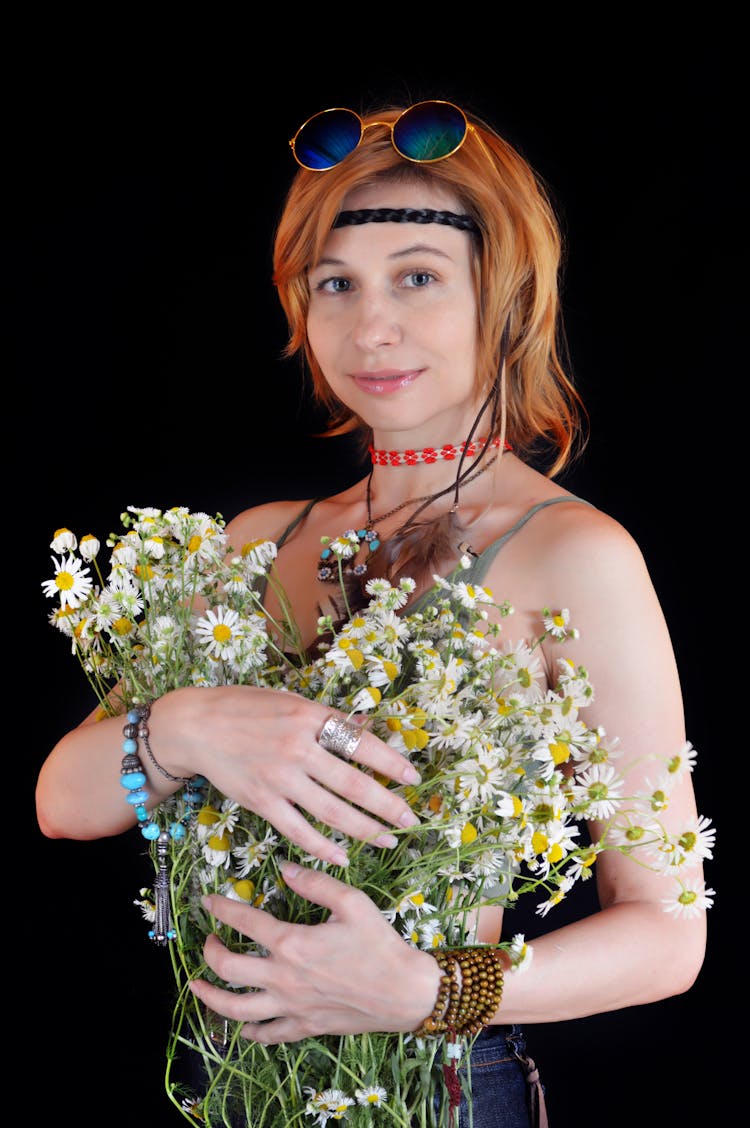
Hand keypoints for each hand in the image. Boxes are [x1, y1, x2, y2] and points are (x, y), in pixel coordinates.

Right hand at [164, 685, 420, 865]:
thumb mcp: (290, 701)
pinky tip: (342, 856)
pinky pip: (299, 831)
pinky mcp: (261, 801)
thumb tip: (367, 728)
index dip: (392, 764)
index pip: (362, 744)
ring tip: (388, 839)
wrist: (196, 725)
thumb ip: (327, 718)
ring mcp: (280, 777)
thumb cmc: (245, 708)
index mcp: (310, 717)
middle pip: (354, 785)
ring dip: (365, 830)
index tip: (413, 778)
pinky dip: (323, 847)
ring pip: (332, 812)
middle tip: (410, 819)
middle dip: (388, 805)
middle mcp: (298, 748)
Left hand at [188, 863, 440, 1043]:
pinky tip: (241, 1028)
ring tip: (197, 986)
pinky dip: (249, 1033)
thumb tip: (284, 868)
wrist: (405, 992)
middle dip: (210, 952)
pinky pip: (268, 1034)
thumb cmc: (380, 944)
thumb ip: (315, 883)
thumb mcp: (352, 902)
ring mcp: (291, 1006)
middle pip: (228, 968)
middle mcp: (283, 977)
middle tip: (208, 940)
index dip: (222, 908)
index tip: (208, 901)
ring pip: (236, 1008)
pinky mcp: (305, 1027)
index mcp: (292, 942)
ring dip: (210, 997)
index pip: (245, 921)